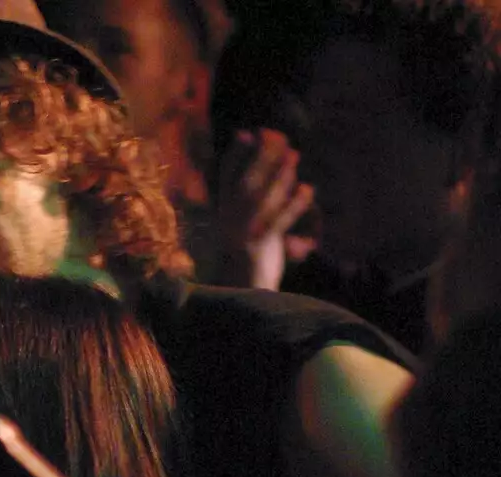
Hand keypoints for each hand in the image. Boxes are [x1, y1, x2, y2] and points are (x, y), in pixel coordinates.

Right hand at [212, 129, 314, 289]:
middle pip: (246, 179)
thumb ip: (248, 196)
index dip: (235, 153)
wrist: (241, 289)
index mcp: (223, 210)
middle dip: (261, 156)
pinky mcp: (262, 243)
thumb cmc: (246, 252)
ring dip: (280, 173)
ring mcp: (244, 230)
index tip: (247, 134)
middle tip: (278, 136)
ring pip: (262, 196)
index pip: (224, 176)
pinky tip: (307, 189)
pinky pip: (280, 219)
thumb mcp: (240, 222)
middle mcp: (230, 217)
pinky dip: (296, 203)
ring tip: (294, 155)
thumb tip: (271, 166)